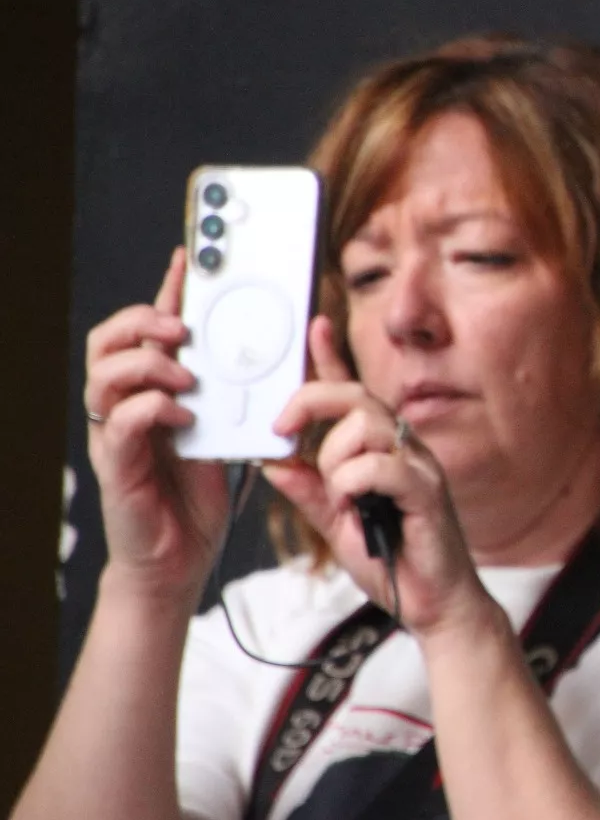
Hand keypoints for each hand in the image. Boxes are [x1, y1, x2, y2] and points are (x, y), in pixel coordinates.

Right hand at [84, 247, 227, 603]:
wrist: (179, 562)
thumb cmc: (200, 496)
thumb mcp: (227, 432)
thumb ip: (236, 395)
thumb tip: (275, 354)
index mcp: (151, 391)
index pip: (146, 328)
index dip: (165, 289)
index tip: (192, 258)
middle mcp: (123, 406)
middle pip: (108, 339)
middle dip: (145, 321)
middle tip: (184, 329)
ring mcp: (113, 435)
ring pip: (104, 374)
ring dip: (148, 363)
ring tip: (187, 375)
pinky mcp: (116, 468)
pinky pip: (119, 422)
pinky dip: (152, 409)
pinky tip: (182, 415)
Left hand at [263, 317, 492, 634]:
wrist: (434, 605)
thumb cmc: (394, 563)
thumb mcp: (336, 524)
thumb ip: (309, 493)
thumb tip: (274, 464)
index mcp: (381, 451)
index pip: (352, 394)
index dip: (331, 358)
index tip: (314, 326)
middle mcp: (404, 449)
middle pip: (355, 397)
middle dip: (309, 403)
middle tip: (281, 431)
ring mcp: (419, 467)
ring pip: (365, 426)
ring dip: (335, 459)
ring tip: (339, 496)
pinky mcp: (427, 492)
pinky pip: (381, 465)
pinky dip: (355, 482)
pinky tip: (355, 507)